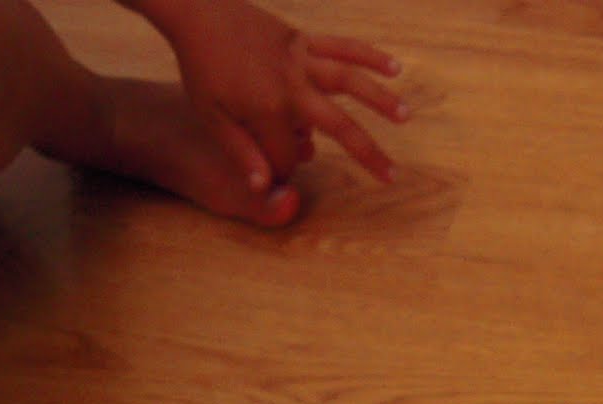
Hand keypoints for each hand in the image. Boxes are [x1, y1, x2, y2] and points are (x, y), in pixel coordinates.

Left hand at [132, 0, 408, 189]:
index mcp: (268, 109)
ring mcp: (301, 59)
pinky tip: (394, 67)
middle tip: (392, 176)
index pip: (289, 155)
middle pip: (339, 126)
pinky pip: (342, 46)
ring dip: (380, 99)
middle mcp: (293, 85)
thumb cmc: (201, 67)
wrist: (197, 13)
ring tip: (405, 116)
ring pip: (350, 81)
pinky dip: (368, 54)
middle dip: (367, 154)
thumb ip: (241, 153)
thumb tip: (264, 186)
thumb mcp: (212, 117)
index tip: (271, 171)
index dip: (282, 169)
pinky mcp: (303, 40)